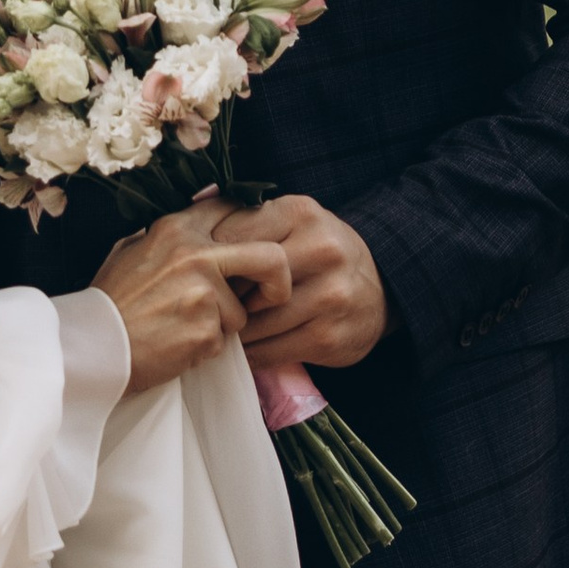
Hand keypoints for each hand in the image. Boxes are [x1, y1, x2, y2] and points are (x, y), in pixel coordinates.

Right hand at [94, 201, 292, 396]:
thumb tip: (205, 216)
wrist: (92, 345)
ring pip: (241, 312)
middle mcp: (195, 255)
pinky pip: (223, 342)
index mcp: (176, 229)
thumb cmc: (111, 299)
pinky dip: (204, 349)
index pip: (232, 208)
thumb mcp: (133, 248)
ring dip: (220, 326)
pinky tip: (174, 344)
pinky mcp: (205, 332)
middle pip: (270, 258)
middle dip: (278, 279)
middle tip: (271, 294)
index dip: (250, 225)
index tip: (254, 245)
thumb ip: (172, 236)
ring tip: (181, 327)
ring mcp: (203, 294)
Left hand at [210, 194, 388, 368]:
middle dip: (220, 297)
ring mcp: (329, 294)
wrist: (380, 289)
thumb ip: (248, 224)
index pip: (233, 236)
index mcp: (301, 213)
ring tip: (221, 330)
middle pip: (243, 281)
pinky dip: (250, 354)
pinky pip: (270, 351)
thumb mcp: (292, 223)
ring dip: (231, 331)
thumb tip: (188, 237)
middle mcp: (321, 249)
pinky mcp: (328, 336)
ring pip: (254, 321)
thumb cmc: (318, 254)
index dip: (210, 259)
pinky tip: (244, 349)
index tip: (200, 272)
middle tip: (206, 306)